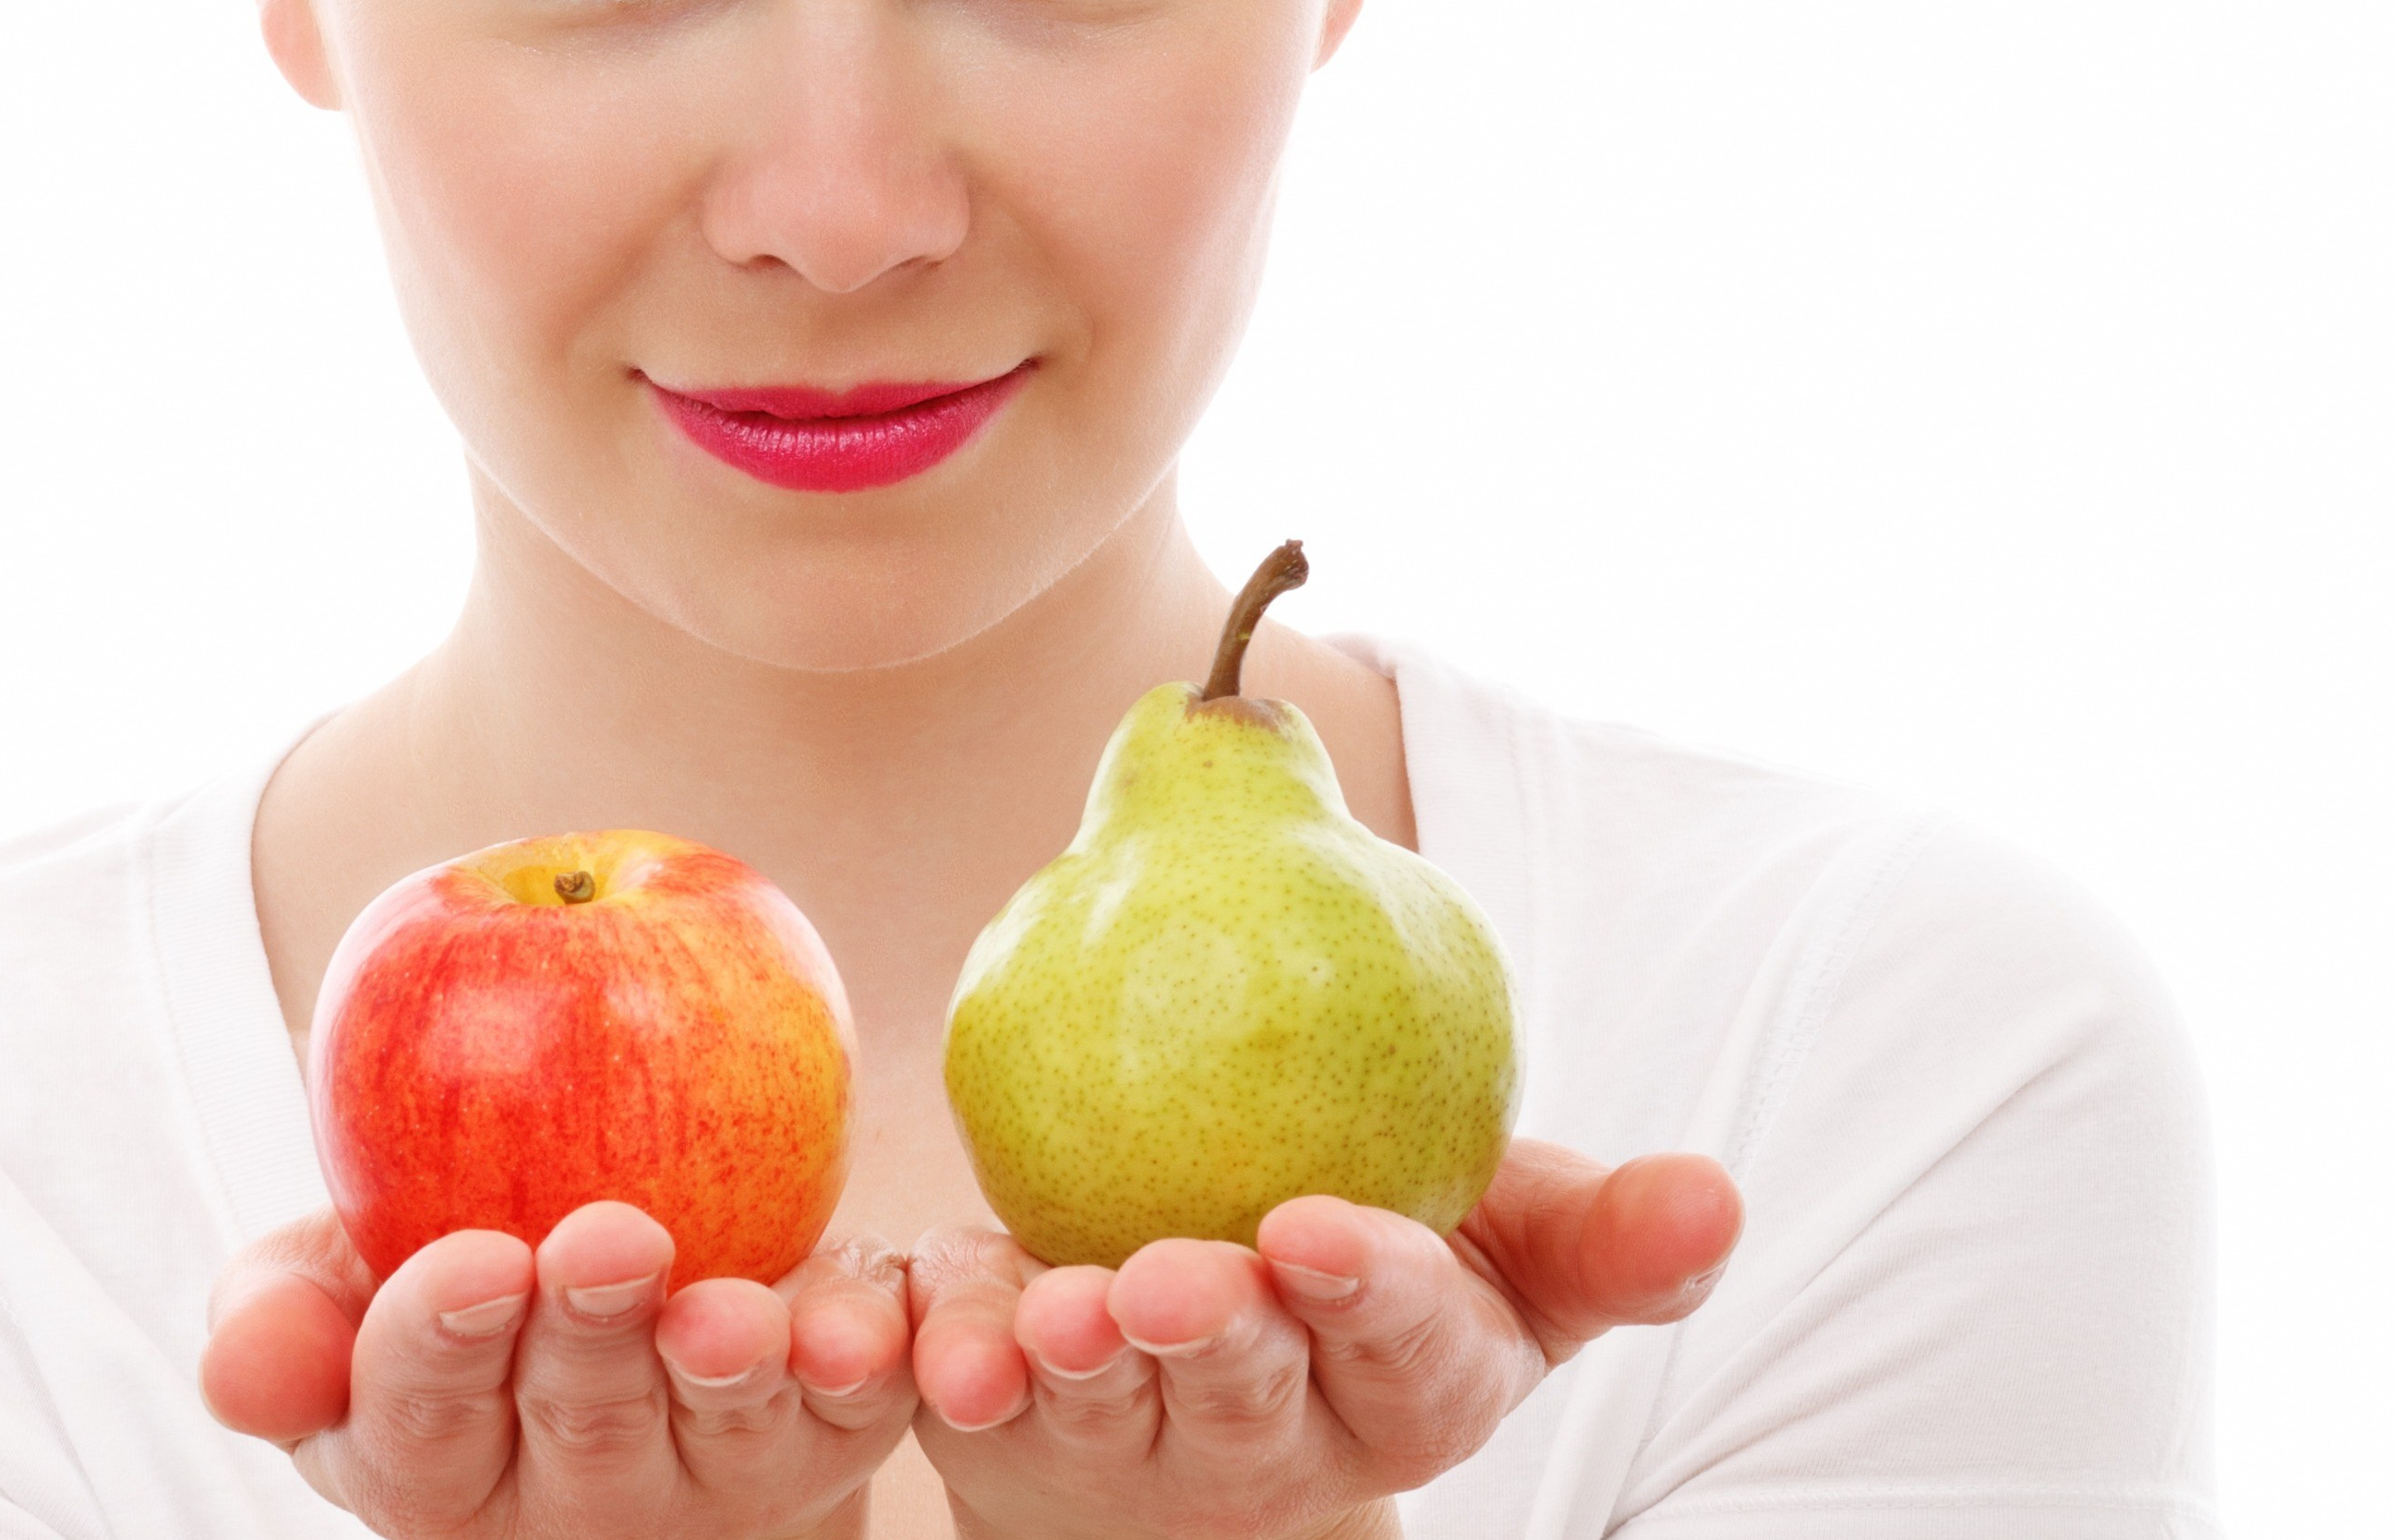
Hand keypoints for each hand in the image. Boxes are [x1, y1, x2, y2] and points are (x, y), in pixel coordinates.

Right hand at [199, 1200, 913, 1537]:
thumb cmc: (466, 1275)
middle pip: (582, 1430)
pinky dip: (862, 1354)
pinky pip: (858, 1395)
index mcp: (437, 1464)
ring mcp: (713, 1471)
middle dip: (590, 1339)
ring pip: (724, 1431)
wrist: (635, 1276)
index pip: (418, 1430)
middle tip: (607, 1241)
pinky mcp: (834, 1424)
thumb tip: (237, 1368)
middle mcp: (577, 1493)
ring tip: (722, 1306)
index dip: (436, 1350)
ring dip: (727, 1367)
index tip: (472, 1261)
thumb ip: (286, 1313)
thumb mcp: (352, 1280)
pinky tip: (857, 1319)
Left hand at [907, 1141, 1741, 1539]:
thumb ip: (1594, 1227)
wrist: (1204, 1336)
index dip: (1371, 1295)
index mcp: (1405, 1377)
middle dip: (1215, 1345)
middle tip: (1174, 1287)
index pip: (1404, 1342)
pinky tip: (908, 1319)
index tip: (1320, 1232)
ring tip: (1052, 1317)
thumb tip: (1721, 1197)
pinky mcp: (1000, 1405)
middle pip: (1243, 1391)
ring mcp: (1125, 1431)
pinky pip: (959, 1374)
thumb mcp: (1495, 1244)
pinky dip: (934, 1347)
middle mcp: (1269, 1427)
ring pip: (1095, 1408)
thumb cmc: (1366, 1263)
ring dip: (1070, 1368)